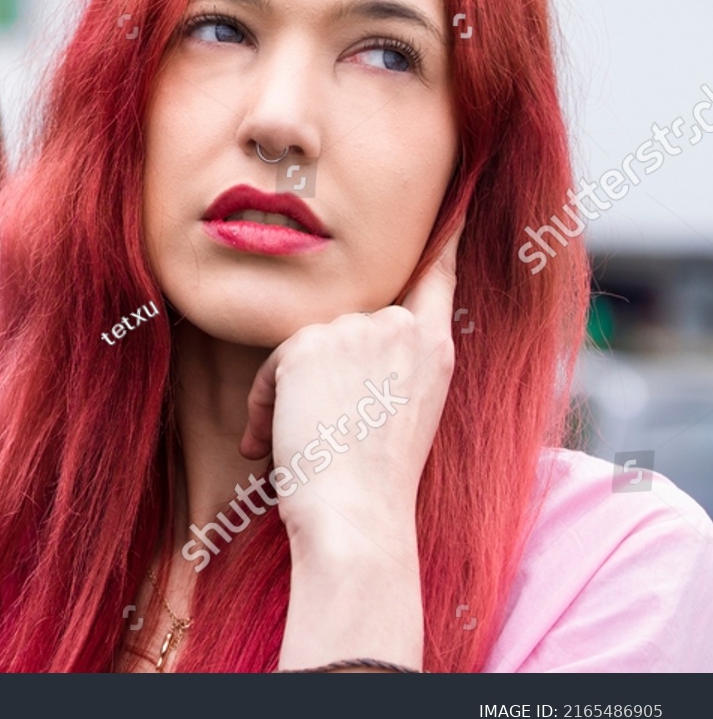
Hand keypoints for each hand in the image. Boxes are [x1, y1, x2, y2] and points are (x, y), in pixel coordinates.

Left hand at [240, 225, 460, 543]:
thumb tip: (330, 356)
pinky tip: (272, 444)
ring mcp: (359, 331)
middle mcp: (402, 329)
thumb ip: (386, 367)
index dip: (446, 237)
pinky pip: (270, 368)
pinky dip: (262, 408)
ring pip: (301, 350)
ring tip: (297, 449)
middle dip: (315, 377)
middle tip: (319, 437)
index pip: (439, 277)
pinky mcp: (311, 343)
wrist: (356, 517)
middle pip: (341, 327)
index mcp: (435, 349)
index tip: (456, 201)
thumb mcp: (401, 414)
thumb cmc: (373, 486)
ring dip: (284, 399)